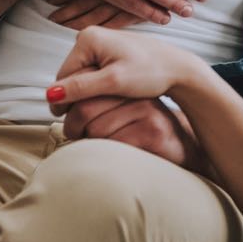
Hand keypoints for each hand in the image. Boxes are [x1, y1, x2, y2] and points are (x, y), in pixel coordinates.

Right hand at [47, 28, 206, 110]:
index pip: (63, 76)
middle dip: (78, 96)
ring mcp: (100, 42)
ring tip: (103, 108)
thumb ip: (81, 88)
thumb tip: (50, 95)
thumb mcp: (114, 82)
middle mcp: (90, 35)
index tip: (70, 122)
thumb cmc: (151, 73)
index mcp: (87, 38)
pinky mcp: (109, 51)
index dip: (65, 100)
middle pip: (71, 75)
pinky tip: (111, 98)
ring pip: (83, 76)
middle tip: (89, 118)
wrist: (179, 69)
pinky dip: (99, 87)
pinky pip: (95, 73)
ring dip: (88, 94)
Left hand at [59, 94, 205, 169]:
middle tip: (75, 135)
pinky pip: (113, 145)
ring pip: (96, 130)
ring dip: (89, 144)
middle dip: (73, 127)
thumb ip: (98, 103)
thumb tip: (58, 102)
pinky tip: (116, 155)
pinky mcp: (152, 134)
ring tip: (98, 147)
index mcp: (127, 87)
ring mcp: (146, 114)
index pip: (86, 90)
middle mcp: (136, 96)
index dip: (70, 107)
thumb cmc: (144, 131)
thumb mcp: (123, 110)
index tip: (68, 119)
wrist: (184, 147)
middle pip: (86, 109)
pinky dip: (107, 154)